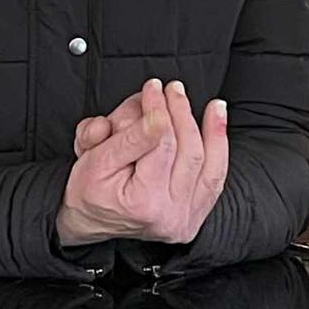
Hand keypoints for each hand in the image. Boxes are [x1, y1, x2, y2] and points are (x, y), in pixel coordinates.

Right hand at [57, 79, 227, 246]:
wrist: (90, 220)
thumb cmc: (88, 188)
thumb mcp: (94, 158)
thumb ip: (126, 136)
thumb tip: (156, 116)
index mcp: (142, 203)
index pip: (160, 144)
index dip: (158, 110)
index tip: (154, 88)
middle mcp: (168, 215)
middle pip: (187, 151)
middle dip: (182, 114)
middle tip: (173, 89)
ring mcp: (184, 218)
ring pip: (208, 163)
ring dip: (212, 129)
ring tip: (212, 103)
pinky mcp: (194, 216)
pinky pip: (215, 177)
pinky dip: (220, 148)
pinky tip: (219, 121)